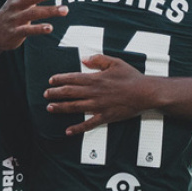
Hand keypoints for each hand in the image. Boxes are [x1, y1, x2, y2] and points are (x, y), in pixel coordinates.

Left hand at [44, 53, 160, 134]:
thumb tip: (84, 60)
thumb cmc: (132, 77)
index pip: (72, 78)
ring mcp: (98, 106)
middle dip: (55, 93)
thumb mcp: (115, 62)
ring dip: (61, 108)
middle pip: (70, 93)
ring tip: (50, 108)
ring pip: (75, 107)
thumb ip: (98, 59)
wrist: (145, 93)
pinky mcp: (105, 116)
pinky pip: (89, 124)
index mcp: (96, 79)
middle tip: (46, 94)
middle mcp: (94, 92)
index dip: (60, 79)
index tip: (51, 80)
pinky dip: (78, 128)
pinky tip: (68, 131)